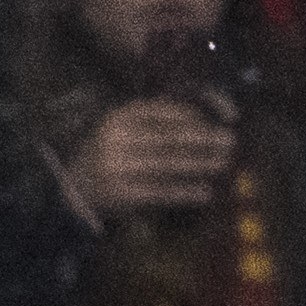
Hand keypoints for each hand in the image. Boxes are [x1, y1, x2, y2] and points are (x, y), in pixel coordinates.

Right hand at [65, 96, 236, 221]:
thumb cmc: (108, 155)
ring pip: (169, 164)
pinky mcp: (124, 194)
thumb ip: (153, 124)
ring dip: (201, 164)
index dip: (192, 117)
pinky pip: (162, 192)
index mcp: (119, 117)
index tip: (215, 122)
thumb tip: (201, 122)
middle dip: (204, 139)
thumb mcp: (122, 131)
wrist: (73, 189)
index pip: (162, 112)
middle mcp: (118, 138)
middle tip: (231, 141)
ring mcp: (120, 167)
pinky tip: (207, 192)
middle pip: (170, 138)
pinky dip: (186, 192)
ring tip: (225, 163)